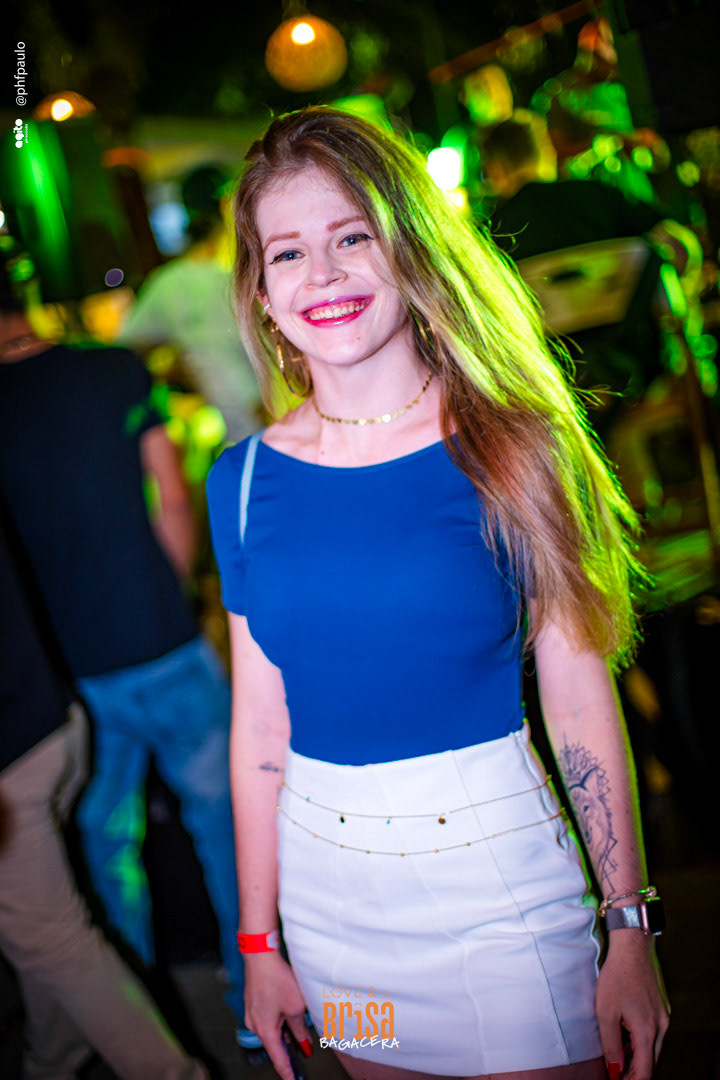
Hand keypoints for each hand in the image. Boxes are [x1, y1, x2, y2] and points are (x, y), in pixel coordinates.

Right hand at [243, 952, 310, 1079]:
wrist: (260, 956)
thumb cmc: (276, 978)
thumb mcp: (296, 1007)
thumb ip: (300, 1027)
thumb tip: (303, 1041)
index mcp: (265, 1030)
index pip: (278, 1059)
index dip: (287, 1071)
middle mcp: (255, 1025)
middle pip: (274, 1044)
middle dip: (288, 1051)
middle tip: (303, 1055)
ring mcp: (252, 1013)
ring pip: (271, 1030)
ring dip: (284, 1034)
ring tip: (299, 1037)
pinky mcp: (254, 1003)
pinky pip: (267, 1019)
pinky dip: (278, 1022)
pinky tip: (288, 1017)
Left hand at [595, 933, 669, 1078]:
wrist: (633, 947)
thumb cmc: (616, 977)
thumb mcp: (605, 1012)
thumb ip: (611, 1044)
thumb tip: (614, 1070)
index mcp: (647, 1031)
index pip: (644, 1071)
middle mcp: (661, 1026)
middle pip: (650, 1061)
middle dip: (634, 1070)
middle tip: (615, 1072)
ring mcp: (663, 1016)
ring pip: (652, 1046)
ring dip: (637, 1055)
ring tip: (617, 1054)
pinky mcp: (661, 1007)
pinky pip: (653, 1032)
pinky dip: (641, 1039)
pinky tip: (625, 1033)